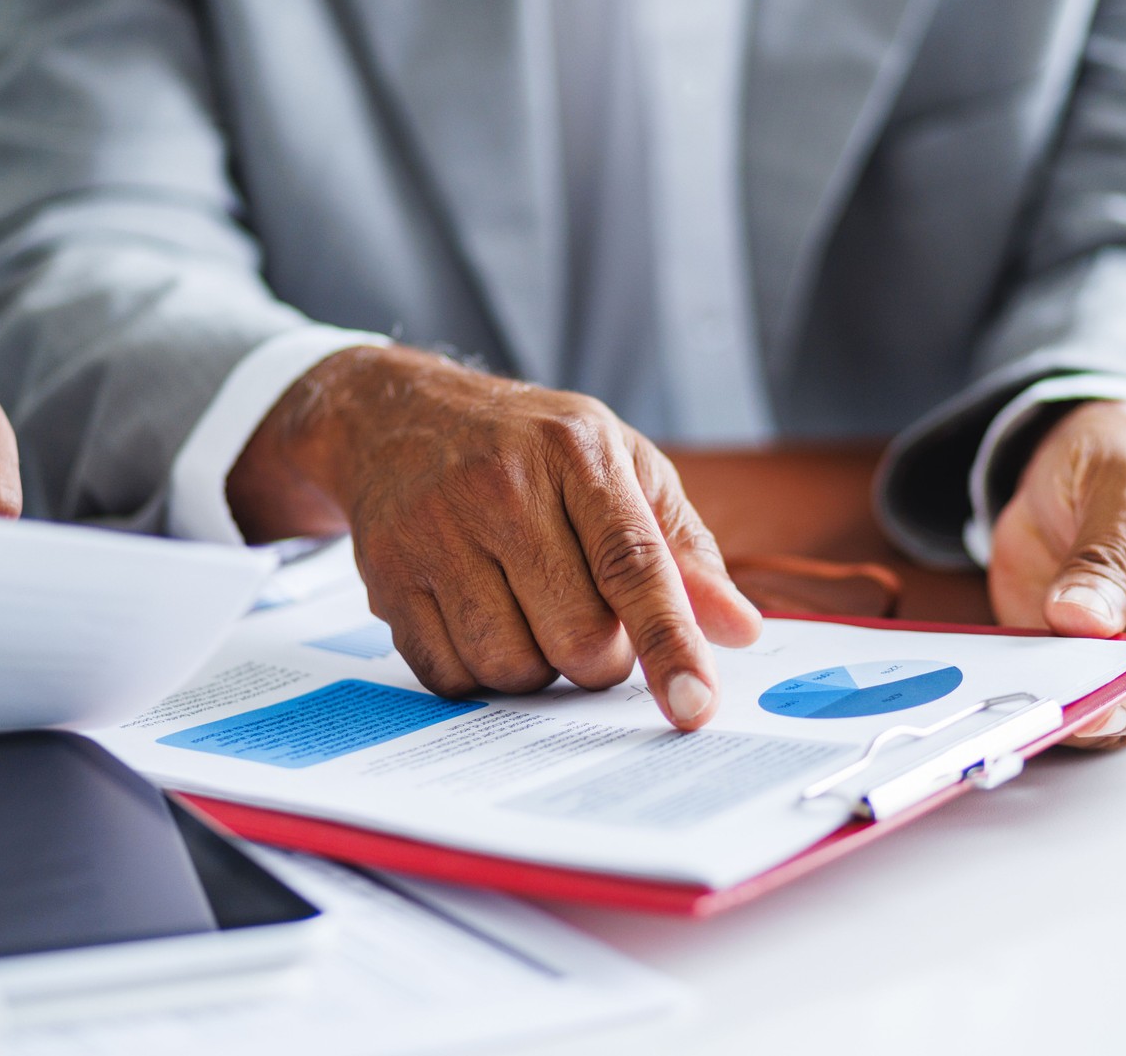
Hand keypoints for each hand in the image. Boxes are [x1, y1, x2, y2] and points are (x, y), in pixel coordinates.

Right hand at [227, 347, 761, 728]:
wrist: (399, 417)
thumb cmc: (531, 448)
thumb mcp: (620, 465)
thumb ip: (682, 549)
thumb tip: (738, 631)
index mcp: (577, 453)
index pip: (634, 565)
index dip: (669, 643)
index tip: (695, 707)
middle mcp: (502, 488)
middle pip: (577, 638)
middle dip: (598, 654)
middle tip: (585, 611)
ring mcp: (436, 532)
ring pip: (512, 668)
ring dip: (536, 666)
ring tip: (527, 607)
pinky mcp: (387, 576)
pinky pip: (450, 678)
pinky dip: (477, 672)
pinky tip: (479, 617)